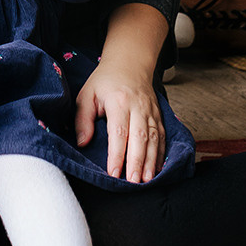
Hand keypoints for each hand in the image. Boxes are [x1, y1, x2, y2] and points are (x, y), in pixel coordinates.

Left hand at [74, 57, 164, 183]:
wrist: (129, 63)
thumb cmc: (105, 81)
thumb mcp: (87, 94)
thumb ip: (82, 119)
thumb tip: (82, 143)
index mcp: (118, 101)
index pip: (119, 132)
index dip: (117, 154)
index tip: (114, 173)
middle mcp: (138, 106)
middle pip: (140, 137)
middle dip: (137, 162)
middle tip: (134, 182)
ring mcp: (151, 110)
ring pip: (154, 138)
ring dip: (152, 160)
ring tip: (147, 179)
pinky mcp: (158, 114)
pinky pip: (163, 136)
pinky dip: (162, 153)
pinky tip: (158, 168)